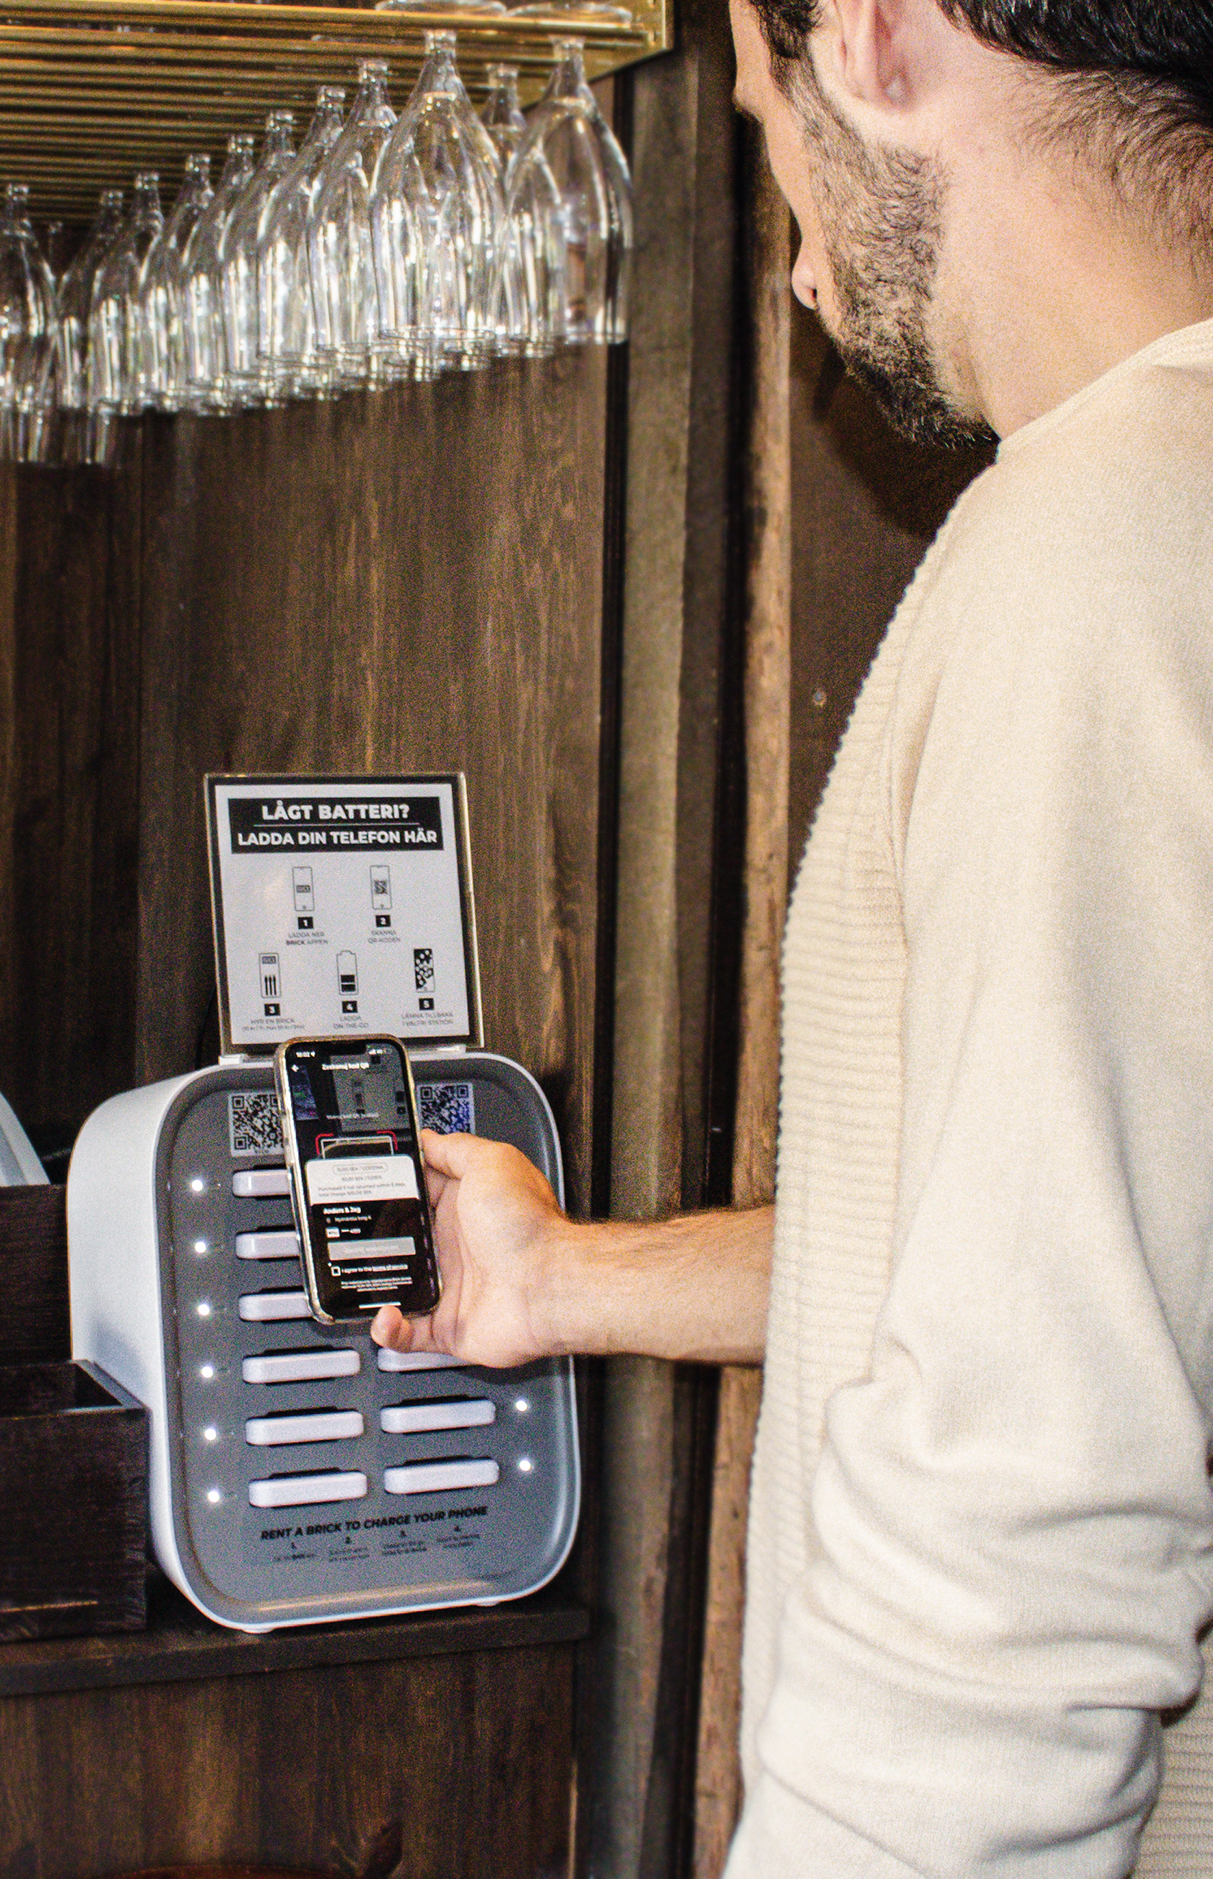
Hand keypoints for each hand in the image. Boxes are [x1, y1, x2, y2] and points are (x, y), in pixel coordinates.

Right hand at [371, 1130, 568, 1367]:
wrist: (547, 1285)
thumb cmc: (527, 1226)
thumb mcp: (490, 1162)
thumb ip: (456, 1148)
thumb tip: (428, 1139)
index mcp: (464, 1210)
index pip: (417, 1198)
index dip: (390, 1193)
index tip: (362, 1190)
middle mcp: (457, 1249)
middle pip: (401, 1244)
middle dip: (374, 1241)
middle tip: (347, 1236)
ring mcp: (452, 1288)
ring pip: (399, 1290)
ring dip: (376, 1287)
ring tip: (356, 1280)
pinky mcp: (448, 1327)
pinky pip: (408, 1334)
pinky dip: (389, 1330)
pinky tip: (384, 1315)